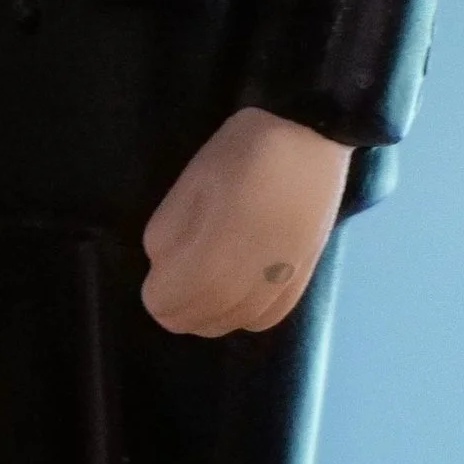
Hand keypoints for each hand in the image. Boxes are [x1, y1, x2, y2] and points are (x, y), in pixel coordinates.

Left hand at [142, 107, 350, 336]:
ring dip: (208, 312)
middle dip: (177, 303)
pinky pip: (264, 320)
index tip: (160, 265)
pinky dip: (242, 313)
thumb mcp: (188, 185)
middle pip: (195, 323)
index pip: (164, 305)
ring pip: (229, 326)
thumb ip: (167, 233)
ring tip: (206, 279)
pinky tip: (238, 289)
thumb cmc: (242, 153)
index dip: (154, 288)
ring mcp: (279, 286)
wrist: (308, 137)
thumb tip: (164, 265)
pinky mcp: (302, 279)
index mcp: (212, 260)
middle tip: (178, 269)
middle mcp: (247, 287)